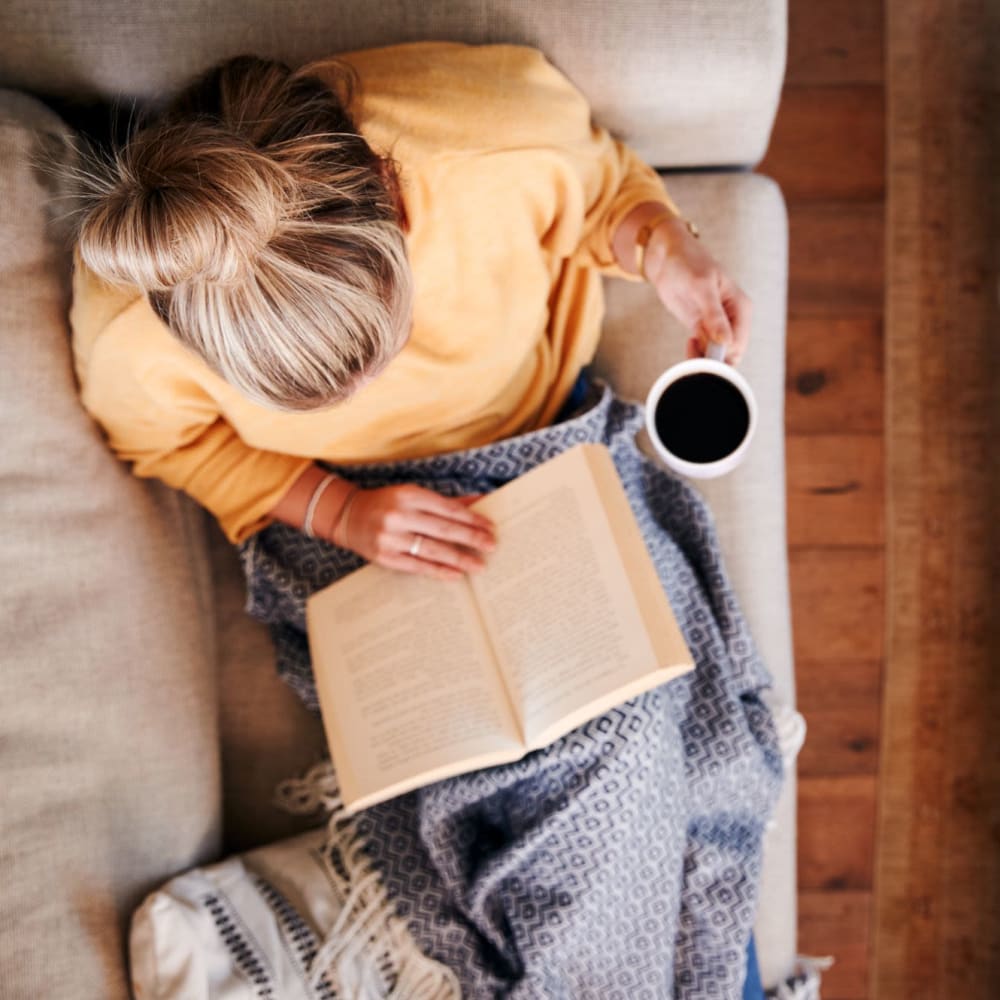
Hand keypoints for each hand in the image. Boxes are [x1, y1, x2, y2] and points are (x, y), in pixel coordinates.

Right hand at [333, 484, 495, 580]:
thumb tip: (478, 502)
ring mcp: (391, 538)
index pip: (448, 508)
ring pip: (433, 549)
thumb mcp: (412, 495)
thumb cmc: (387, 504)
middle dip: (471, 538)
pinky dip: (439, 571)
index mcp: (409, 495)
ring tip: (479, 565)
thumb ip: (444, 501)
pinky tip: (455, 574)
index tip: (490, 526)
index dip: (471, 518)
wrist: (348, 516)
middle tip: (491, 546)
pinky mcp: (385, 557)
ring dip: (459, 558)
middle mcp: (400, 515)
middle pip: (443, 529)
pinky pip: (417, 566)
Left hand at [644, 215, 751, 364]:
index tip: (704, 353)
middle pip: (730, 354)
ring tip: (690, 343)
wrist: (667, 259)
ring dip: (702, 357)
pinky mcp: (701, 329)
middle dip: (713, 359)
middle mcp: (733, 319)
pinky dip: (696, 353)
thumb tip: (726, 342)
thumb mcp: (701, 287)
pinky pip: (703, 351)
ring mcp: (717, 326)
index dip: (724, 355)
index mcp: (741, 307)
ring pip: (716, 355)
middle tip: (694, 349)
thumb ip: (714, 315)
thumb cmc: (688, 264)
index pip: (739, 343)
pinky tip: (688, 342)